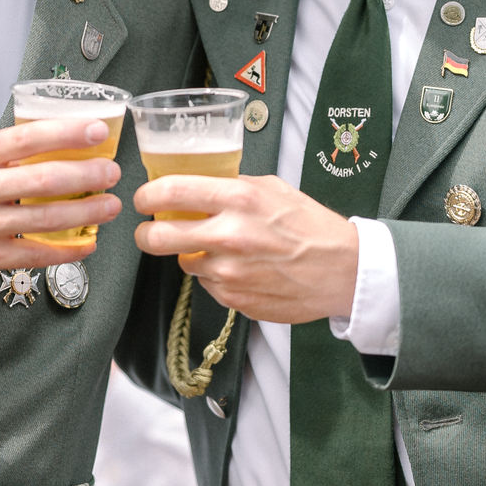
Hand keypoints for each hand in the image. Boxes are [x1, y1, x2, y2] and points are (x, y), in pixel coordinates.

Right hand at [0, 119, 123, 315]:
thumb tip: (50, 143)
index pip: (26, 139)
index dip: (66, 134)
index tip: (96, 131)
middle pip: (42, 181)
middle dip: (86, 176)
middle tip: (111, 172)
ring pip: (44, 220)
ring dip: (85, 213)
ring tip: (109, 206)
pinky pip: (34, 255)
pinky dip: (65, 251)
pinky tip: (86, 244)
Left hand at [132, 174, 358, 323]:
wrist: (343, 271)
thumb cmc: (311, 226)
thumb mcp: (273, 188)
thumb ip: (233, 186)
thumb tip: (199, 185)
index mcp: (239, 199)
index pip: (171, 191)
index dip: (147, 195)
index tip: (143, 199)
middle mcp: (230, 235)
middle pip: (158, 237)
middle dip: (145, 234)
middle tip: (148, 231)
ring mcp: (230, 272)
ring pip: (184, 262)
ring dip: (192, 255)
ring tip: (219, 249)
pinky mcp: (234, 299)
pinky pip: (208, 284)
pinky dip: (216, 276)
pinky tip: (241, 268)